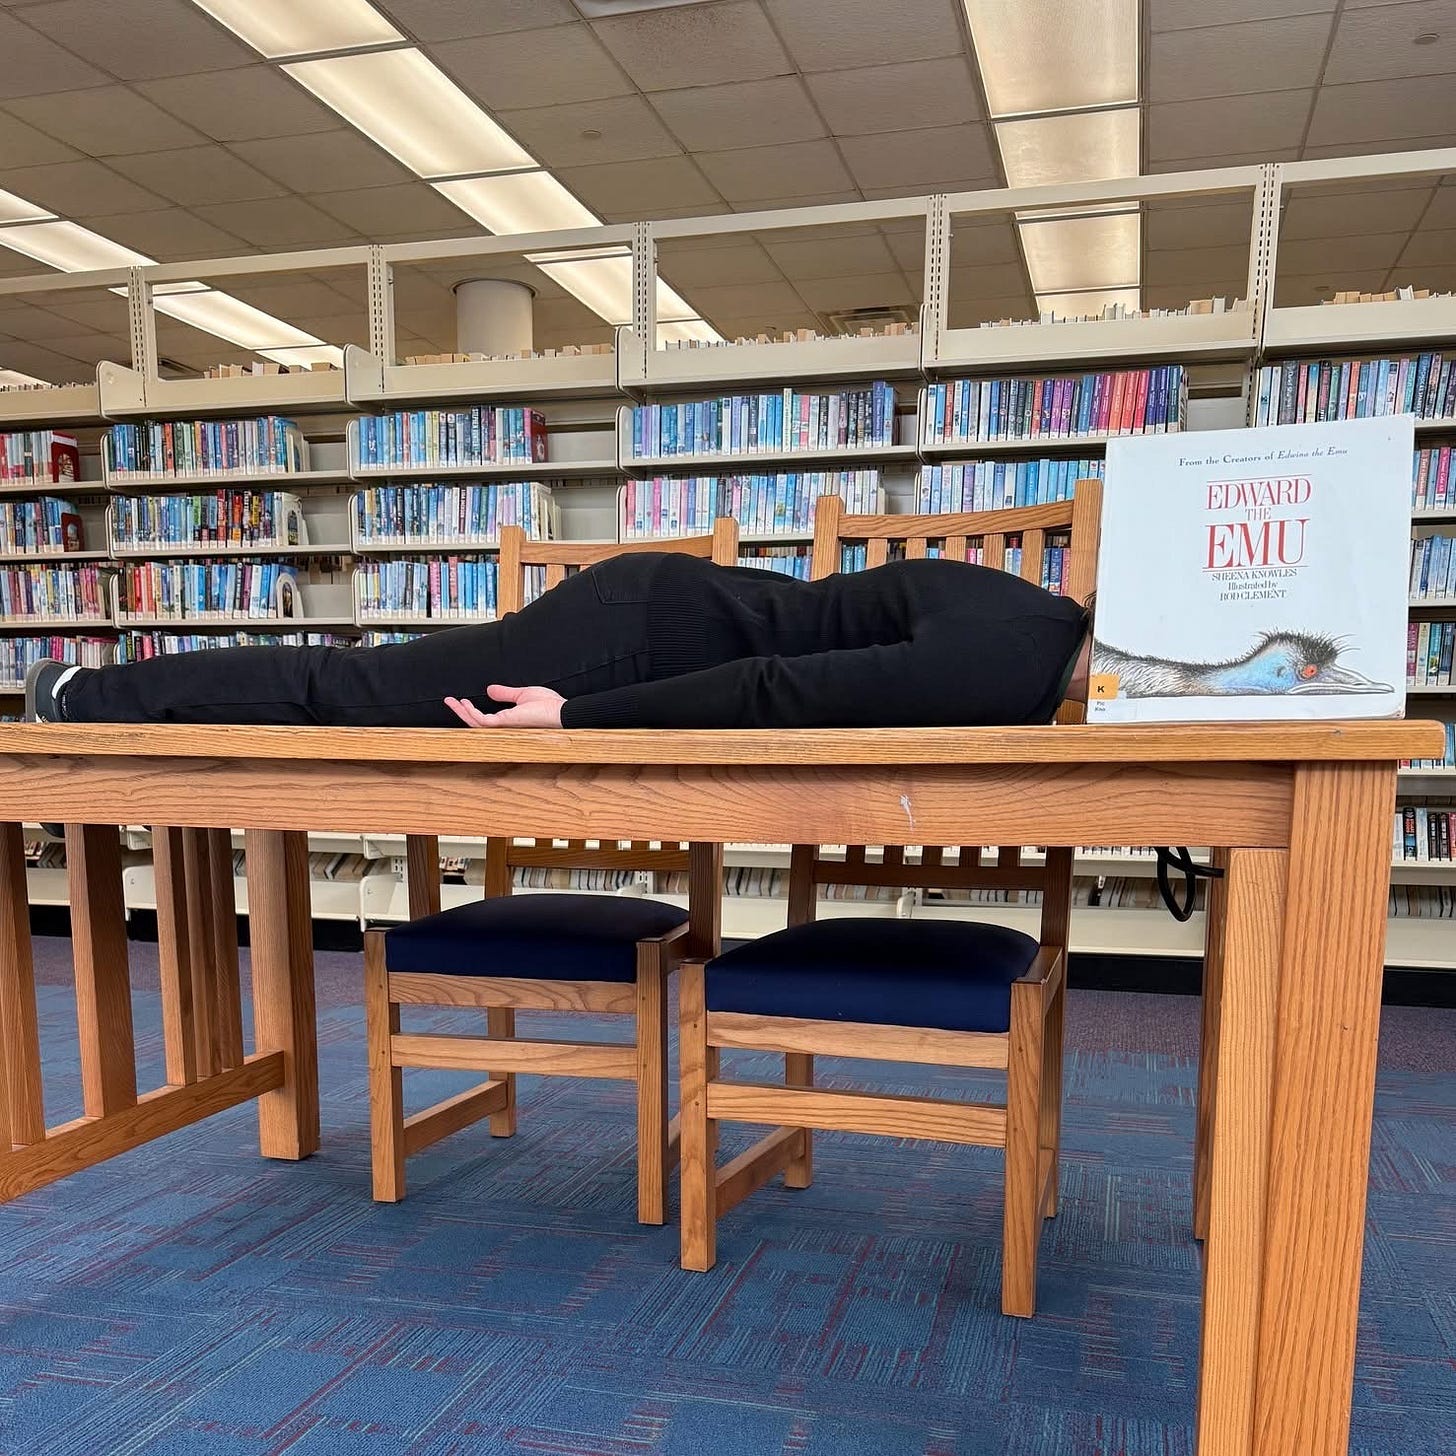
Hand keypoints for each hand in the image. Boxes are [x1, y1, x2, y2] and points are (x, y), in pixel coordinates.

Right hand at [445, 684, 564, 728]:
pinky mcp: (506, 723)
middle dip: (460, 713)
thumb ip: (505, 693)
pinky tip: (465, 703)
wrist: (561, 712)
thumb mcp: (522, 694)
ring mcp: (504, 726)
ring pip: (476, 723)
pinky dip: (471, 713)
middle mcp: (504, 726)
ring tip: (451, 701)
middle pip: (476, 723)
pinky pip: (482, 721)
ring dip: (461, 712)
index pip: (485, 718)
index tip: (461, 700)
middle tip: (448, 701)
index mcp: (508, 720)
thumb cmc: (549, 706)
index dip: (470, 711)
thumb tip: (489, 690)